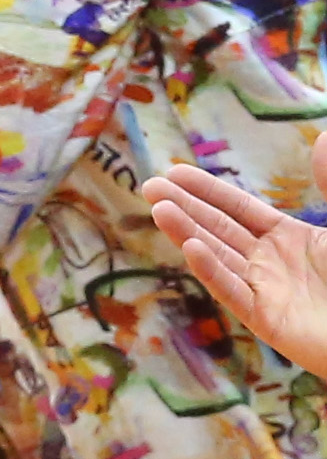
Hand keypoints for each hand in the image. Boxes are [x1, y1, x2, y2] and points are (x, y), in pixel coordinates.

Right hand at [146, 153, 326, 379]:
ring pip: (218, 257)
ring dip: (186, 233)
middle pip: (219, 230)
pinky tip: (190, 248)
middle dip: (184, 208)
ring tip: (158, 208)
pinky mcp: (269, 321)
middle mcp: (272, 263)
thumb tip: (322, 137)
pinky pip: (234, 292)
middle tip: (150, 185)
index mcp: (292, 239)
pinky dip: (212, 271)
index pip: (239, 210)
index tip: (174, 171)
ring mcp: (268, 292)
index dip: (207, 191)